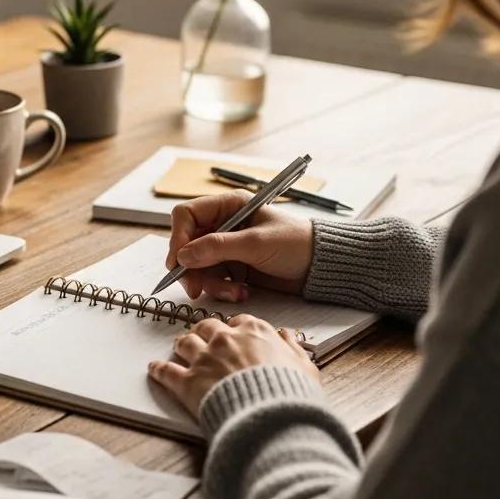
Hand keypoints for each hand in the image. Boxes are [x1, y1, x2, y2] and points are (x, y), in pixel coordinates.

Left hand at [148, 315, 320, 418]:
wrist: (272, 418)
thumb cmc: (291, 394)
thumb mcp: (305, 367)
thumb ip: (293, 348)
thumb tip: (288, 336)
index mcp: (254, 332)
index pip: (239, 322)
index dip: (234, 329)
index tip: (233, 333)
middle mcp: (225, 340)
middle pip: (207, 327)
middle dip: (204, 332)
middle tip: (201, 338)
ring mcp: (204, 359)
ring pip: (185, 343)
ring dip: (181, 345)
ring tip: (178, 348)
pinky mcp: (188, 382)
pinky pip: (166, 371)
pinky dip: (158, 370)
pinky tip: (154, 369)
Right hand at [167, 191, 314, 302]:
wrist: (321, 267)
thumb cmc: (297, 243)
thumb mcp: (256, 243)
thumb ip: (218, 247)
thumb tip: (184, 256)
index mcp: (228, 205)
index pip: (187, 216)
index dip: (178, 238)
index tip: (178, 262)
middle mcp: (223, 224)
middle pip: (188, 245)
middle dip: (191, 268)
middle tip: (195, 288)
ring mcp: (227, 247)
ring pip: (198, 266)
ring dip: (210, 283)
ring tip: (233, 292)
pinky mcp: (233, 267)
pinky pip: (213, 279)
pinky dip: (222, 290)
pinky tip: (241, 292)